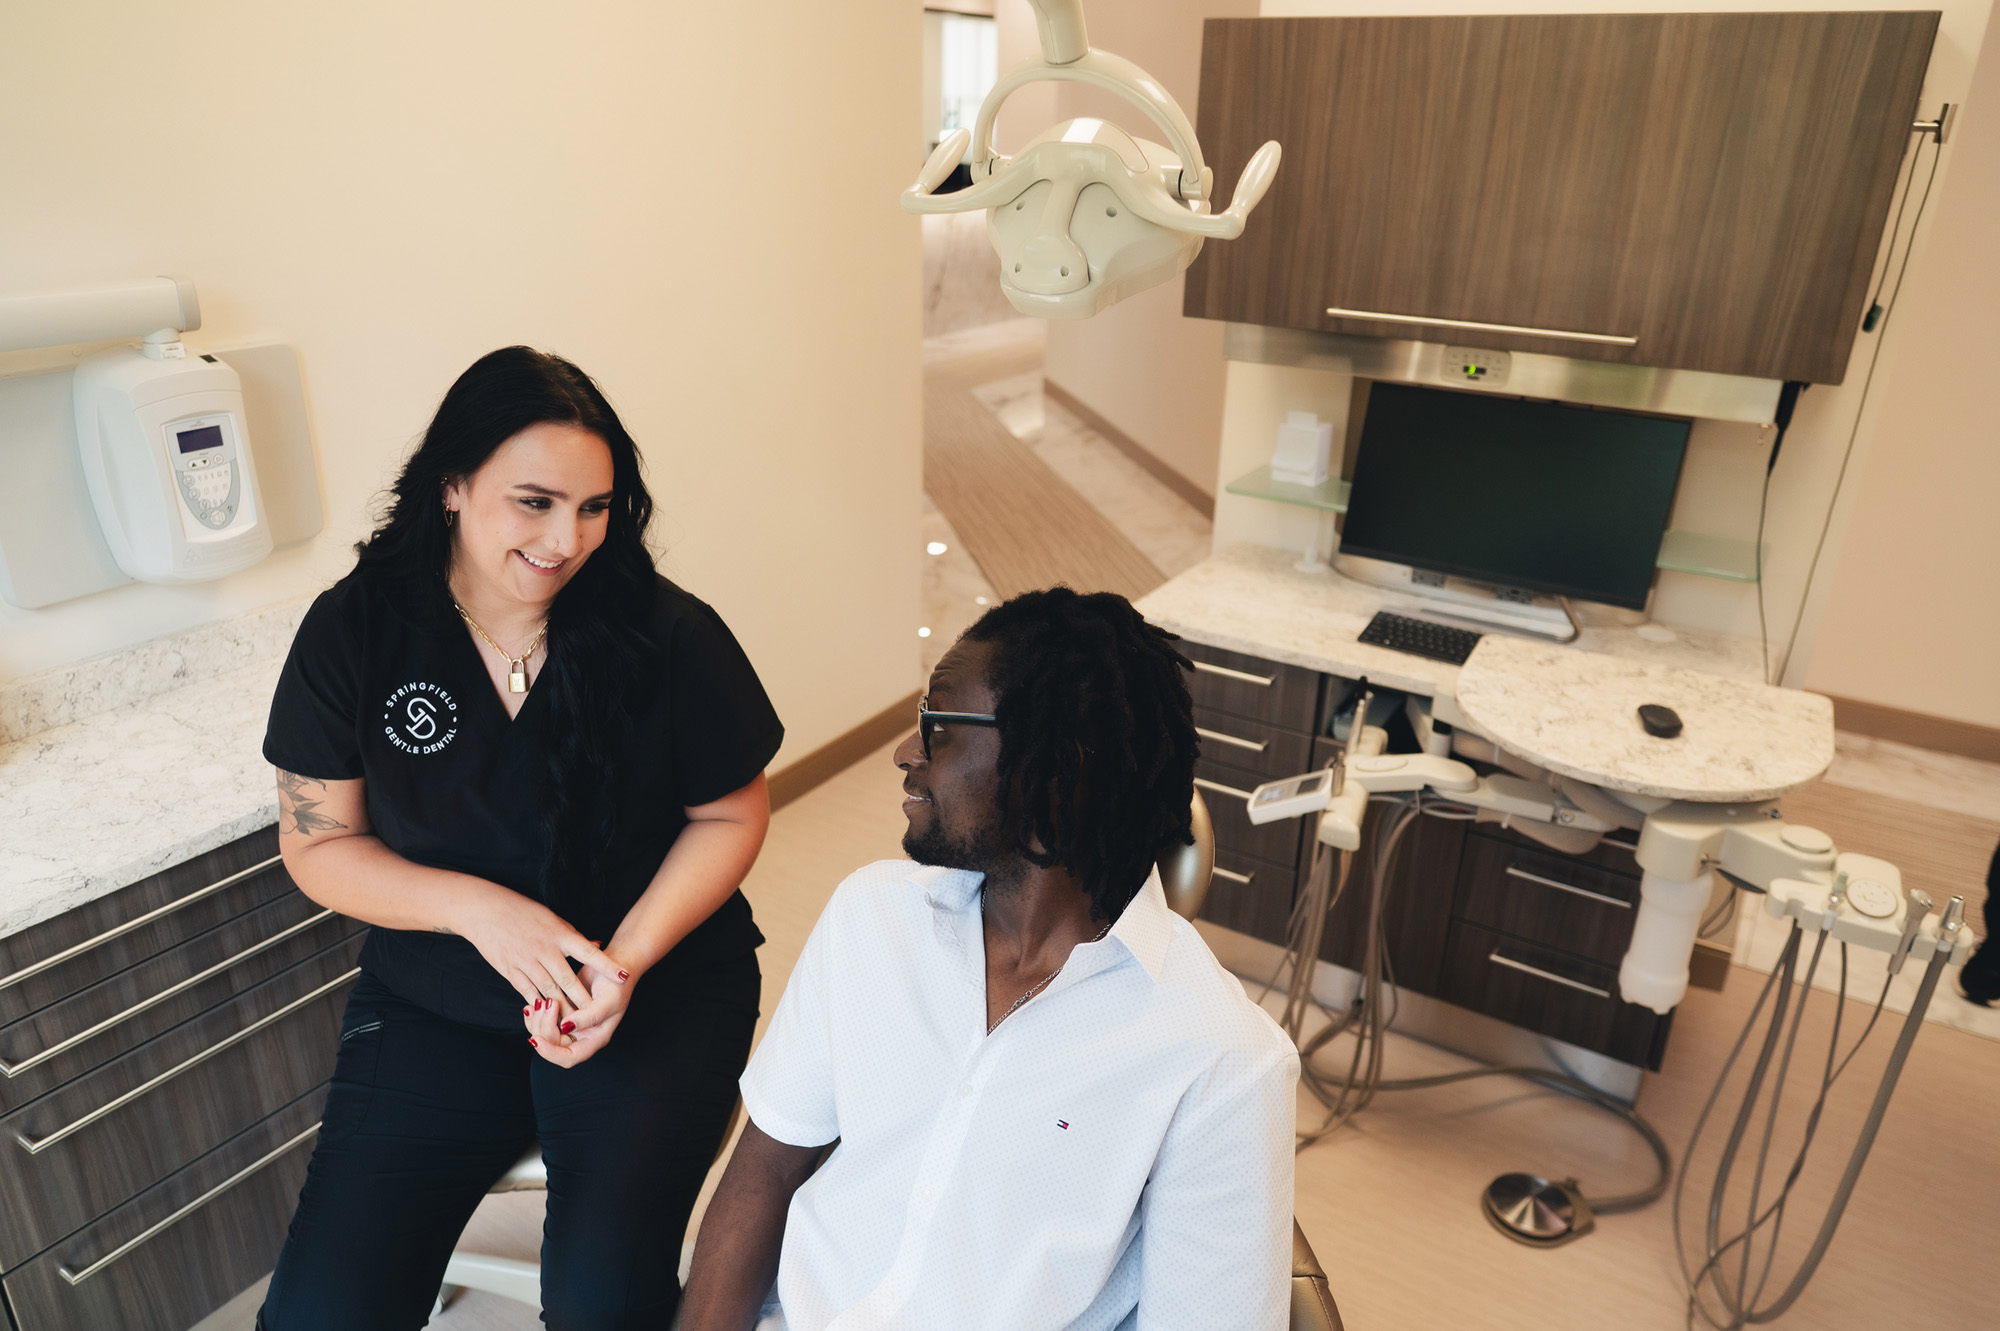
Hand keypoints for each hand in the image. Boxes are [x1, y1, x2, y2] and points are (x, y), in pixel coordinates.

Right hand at [455, 887, 626, 1009]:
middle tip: (600, 1012)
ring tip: (575, 1022)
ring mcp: (526, 961)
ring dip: (562, 1008)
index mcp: (559, 934)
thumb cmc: (522, 912)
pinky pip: (528, 992)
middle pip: (568, 979)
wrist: (485, 910)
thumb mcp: (552, 919)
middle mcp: (544, 949)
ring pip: (548, 990)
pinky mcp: (511, 971)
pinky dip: (538, 1004)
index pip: (588, 952)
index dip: (606, 965)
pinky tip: (547, 1015)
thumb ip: (573, 937)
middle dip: (584, 998)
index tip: (624, 976)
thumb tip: (596, 946)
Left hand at [525, 962, 632, 1066]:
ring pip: (546, 1034)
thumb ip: (589, 1017)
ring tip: (537, 1003)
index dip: (551, 1053)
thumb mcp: (608, 1000)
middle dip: (543, 1029)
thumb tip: (565, 1027)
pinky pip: (545, 1021)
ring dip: (537, 1022)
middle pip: (554, 1045)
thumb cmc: (618, 983)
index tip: (537, 1040)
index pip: (570, 1057)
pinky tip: (532, 1004)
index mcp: (595, 1038)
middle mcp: (582, 1035)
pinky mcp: (564, 1012)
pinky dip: (536, 1015)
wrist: (616, 964)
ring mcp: (572, 1024)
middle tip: (544, 1005)